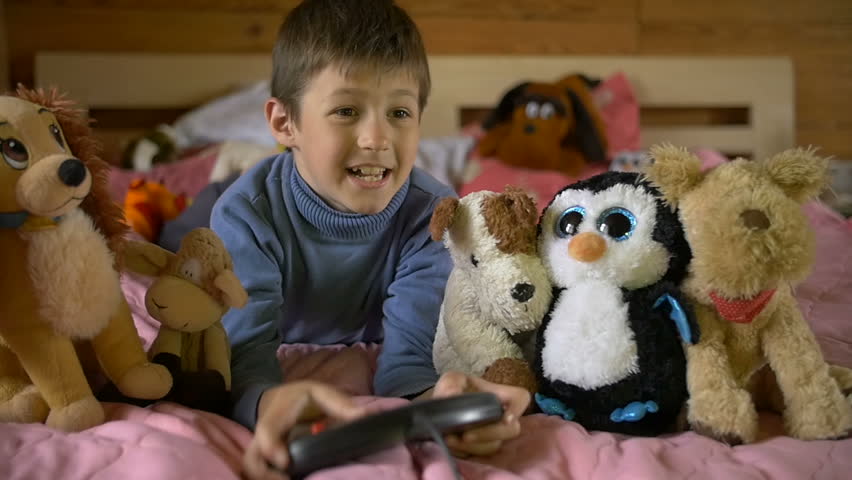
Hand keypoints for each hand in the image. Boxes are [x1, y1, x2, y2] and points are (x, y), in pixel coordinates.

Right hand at [242, 381, 366, 479]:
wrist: (278, 398)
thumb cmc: (301, 397)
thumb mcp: (320, 392)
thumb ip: (340, 404)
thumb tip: (365, 416)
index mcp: (278, 411)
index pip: (267, 428)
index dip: (271, 445)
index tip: (285, 463)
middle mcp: (263, 431)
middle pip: (251, 455)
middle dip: (263, 473)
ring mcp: (259, 445)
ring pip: (251, 466)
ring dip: (265, 478)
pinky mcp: (261, 456)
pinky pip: (257, 470)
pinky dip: (267, 477)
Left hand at [430, 371, 529, 456]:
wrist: (440, 410)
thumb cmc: (452, 391)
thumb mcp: (450, 380)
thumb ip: (452, 384)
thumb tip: (452, 395)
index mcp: (499, 396)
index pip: (520, 398)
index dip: (518, 408)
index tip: (506, 418)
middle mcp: (501, 417)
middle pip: (511, 429)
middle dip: (489, 434)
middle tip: (466, 435)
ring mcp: (493, 435)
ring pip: (494, 446)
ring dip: (473, 446)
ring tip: (450, 439)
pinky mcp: (481, 449)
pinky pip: (479, 456)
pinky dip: (464, 452)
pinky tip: (450, 446)